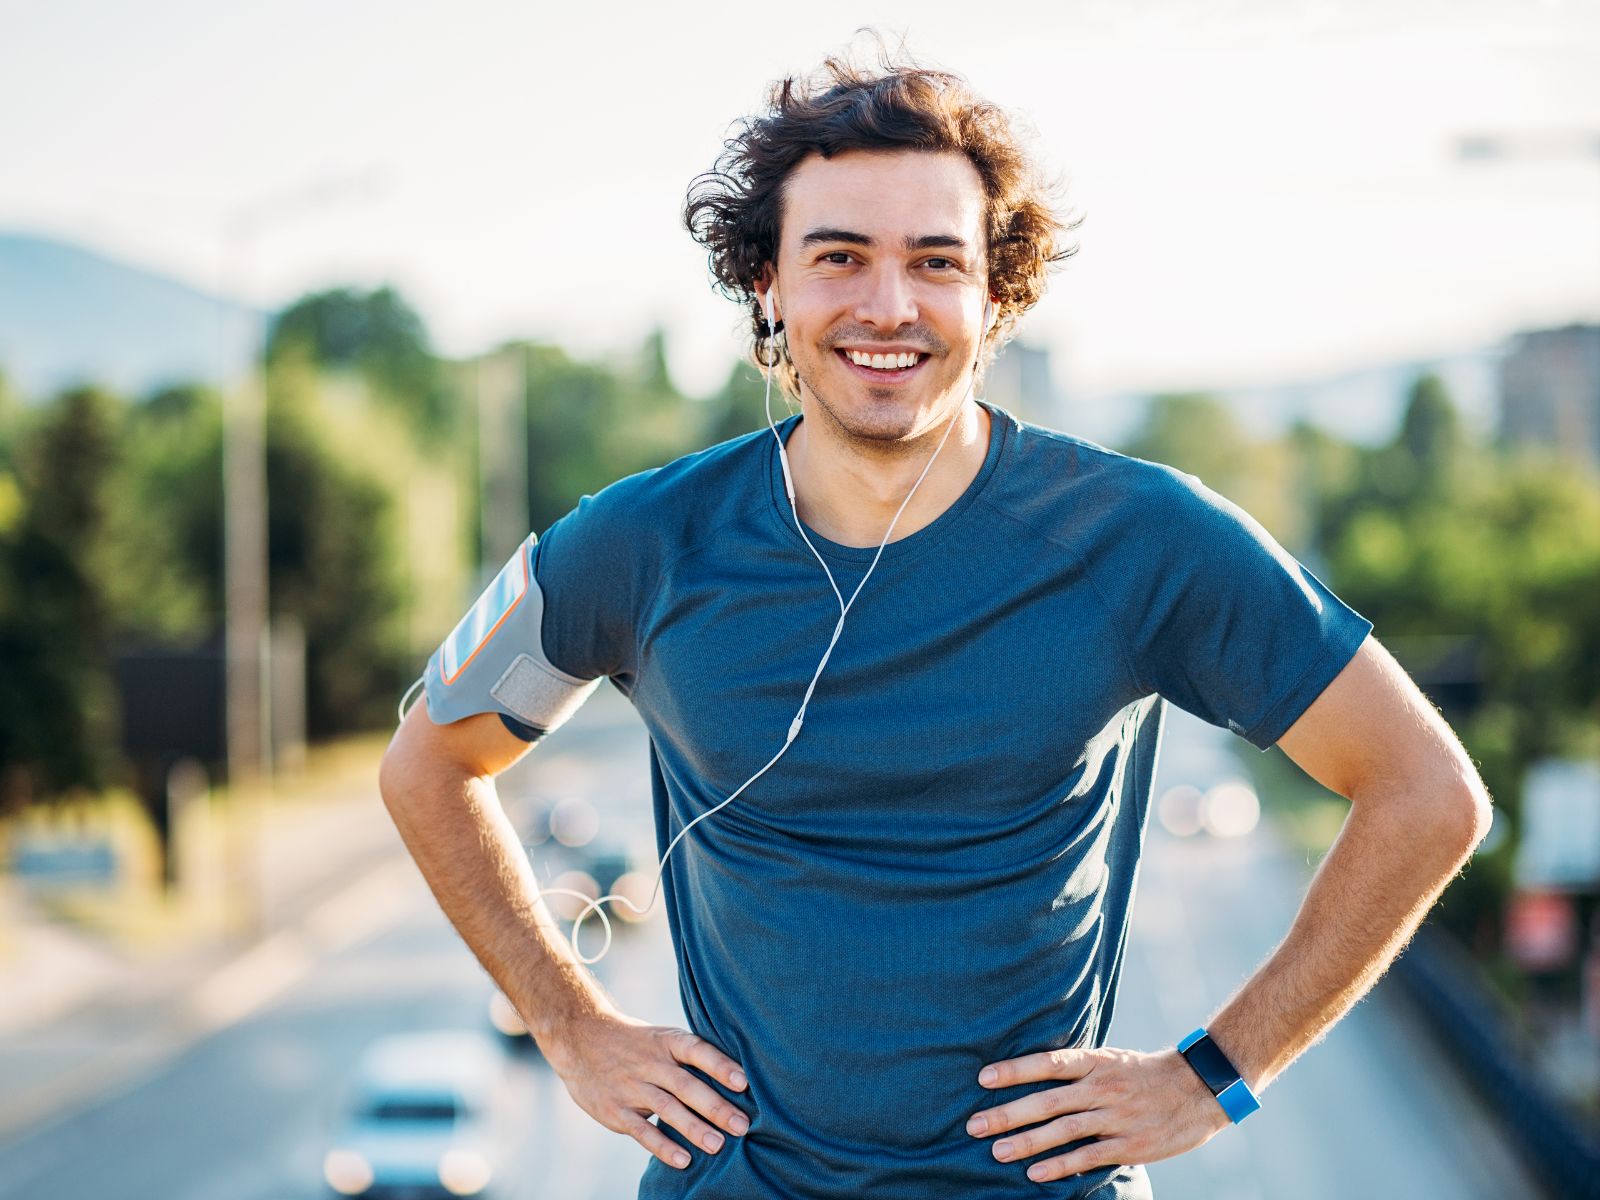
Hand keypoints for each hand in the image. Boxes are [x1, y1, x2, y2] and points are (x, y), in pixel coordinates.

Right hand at [541, 1008, 752, 1171]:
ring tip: (718, 1146)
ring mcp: (631, 1086)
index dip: (720, 1066)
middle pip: (686, 1085)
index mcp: (666, 1041)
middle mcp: (650, 1062)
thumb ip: (688, 1057)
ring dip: (694, 1129)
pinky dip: (662, 1146)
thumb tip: (736, 1079)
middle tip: (742, 1126)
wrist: (579, 1037)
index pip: (697, 1051)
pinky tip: (683, 1159)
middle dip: (716, 1107)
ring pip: (667, 1109)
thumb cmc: (634, 1042)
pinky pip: (642, 1130)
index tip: (744, 1083)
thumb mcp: (660, 1037)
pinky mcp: (615, 1110)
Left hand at [966, 1045, 1230, 1182]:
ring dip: (1028, 1142)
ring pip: (1064, 1130)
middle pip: (1048, 1100)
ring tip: (997, 1151)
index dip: (1015, 1069)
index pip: (1049, 1062)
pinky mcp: (1130, 1145)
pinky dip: (1061, 1165)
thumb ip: (1076, 1068)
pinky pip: (1089, 1156)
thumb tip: (1031, 1072)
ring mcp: (1117, 1116)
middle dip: (1008, 1113)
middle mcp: (1103, 1087)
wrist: (1200, 1089)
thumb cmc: (1144, 1074)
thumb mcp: (1111, 1059)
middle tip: (974, 1125)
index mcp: (1096, 1062)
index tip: (983, 1077)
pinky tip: (1035, 1173)